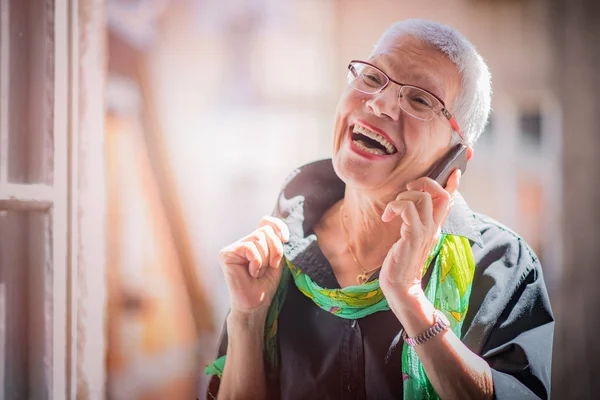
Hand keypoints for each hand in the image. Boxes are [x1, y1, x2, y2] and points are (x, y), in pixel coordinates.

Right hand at [219, 216, 288, 315]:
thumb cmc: (265, 284)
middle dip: (275, 249)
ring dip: (265, 259)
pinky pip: (249, 248)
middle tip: (272, 266)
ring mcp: (234, 247)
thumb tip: (278, 229)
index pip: (266, 221)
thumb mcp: (277, 259)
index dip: (278, 226)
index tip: (286, 239)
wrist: (256, 303)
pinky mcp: (226, 254)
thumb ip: (277, 242)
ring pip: (258, 238)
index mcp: (256, 241)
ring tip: (258, 272)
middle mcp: (244, 241)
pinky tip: (251, 273)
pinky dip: (256, 262)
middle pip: (265, 230)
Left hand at [378, 170, 460, 298]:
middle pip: (440, 194)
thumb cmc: (401, 262)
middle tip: (408, 187)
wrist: (400, 286)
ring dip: (404, 196)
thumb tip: (409, 207)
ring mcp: (425, 232)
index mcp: (434, 227)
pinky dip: (395, 206)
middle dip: (424, 182)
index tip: (455, 171)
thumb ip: (414, 223)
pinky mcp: (413, 236)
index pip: (449, 202)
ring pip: (423, 198)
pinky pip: (407, 209)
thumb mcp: (411, 239)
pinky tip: (387, 217)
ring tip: (392, 210)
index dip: (453, 185)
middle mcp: (433, 228)